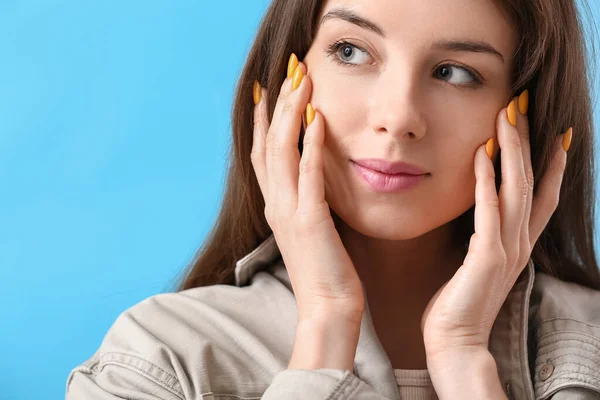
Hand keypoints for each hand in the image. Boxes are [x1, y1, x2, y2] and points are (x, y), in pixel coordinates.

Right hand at [251, 55, 364, 326]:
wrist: (327, 309)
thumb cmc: (324, 272)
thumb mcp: (311, 231)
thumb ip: (307, 202)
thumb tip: (315, 179)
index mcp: (276, 206)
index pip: (263, 154)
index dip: (265, 120)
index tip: (271, 90)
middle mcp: (276, 204)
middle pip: (269, 143)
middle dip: (278, 104)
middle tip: (288, 71)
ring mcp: (290, 212)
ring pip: (283, 152)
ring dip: (292, 114)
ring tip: (301, 81)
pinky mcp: (310, 221)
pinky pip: (309, 175)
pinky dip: (311, 145)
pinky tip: (318, 119)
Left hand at [420, 91, 569, 360]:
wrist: (456, 343)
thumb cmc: (459, 305)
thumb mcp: (478, 265)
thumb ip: (484, 239)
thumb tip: (478, 216)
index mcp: (518, 244)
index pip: (541, 195)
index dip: (550, 163)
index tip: (554, 132)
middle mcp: (519, 242)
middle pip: (531, 181)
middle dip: (529, 141)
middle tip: (525, 104)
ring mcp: (506, 249)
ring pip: (516, 189)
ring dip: (512, 149)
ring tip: (508, 115)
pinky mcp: (486, 257)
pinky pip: (488, 211)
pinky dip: (486, 181)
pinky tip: (482, 154)